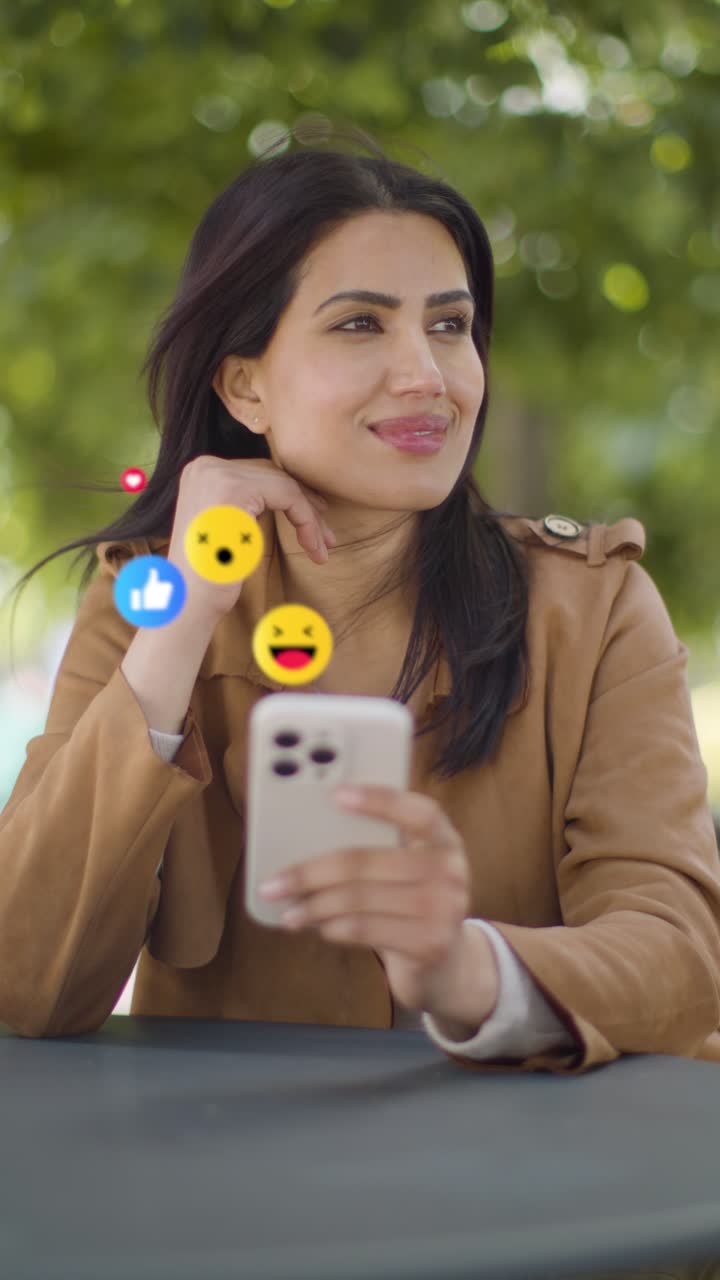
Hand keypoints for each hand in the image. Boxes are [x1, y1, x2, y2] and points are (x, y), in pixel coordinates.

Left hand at [258, 784, 494, 1018]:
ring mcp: (444, 908)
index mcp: (444, 839)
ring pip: (358, 898)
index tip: (335, 795)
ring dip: (314, 907)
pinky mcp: (429, 943)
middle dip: (311, 872)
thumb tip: (308, 842)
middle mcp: (451, 870)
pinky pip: (364, 929)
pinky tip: (319, 928)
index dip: (380, 800)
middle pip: (366, 861)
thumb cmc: (411, 904)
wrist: (447, 964)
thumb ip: (380, 850)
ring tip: (288, 912)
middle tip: (274, 884)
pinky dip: (333, 928)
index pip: (419, 811)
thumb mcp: (409, 870)